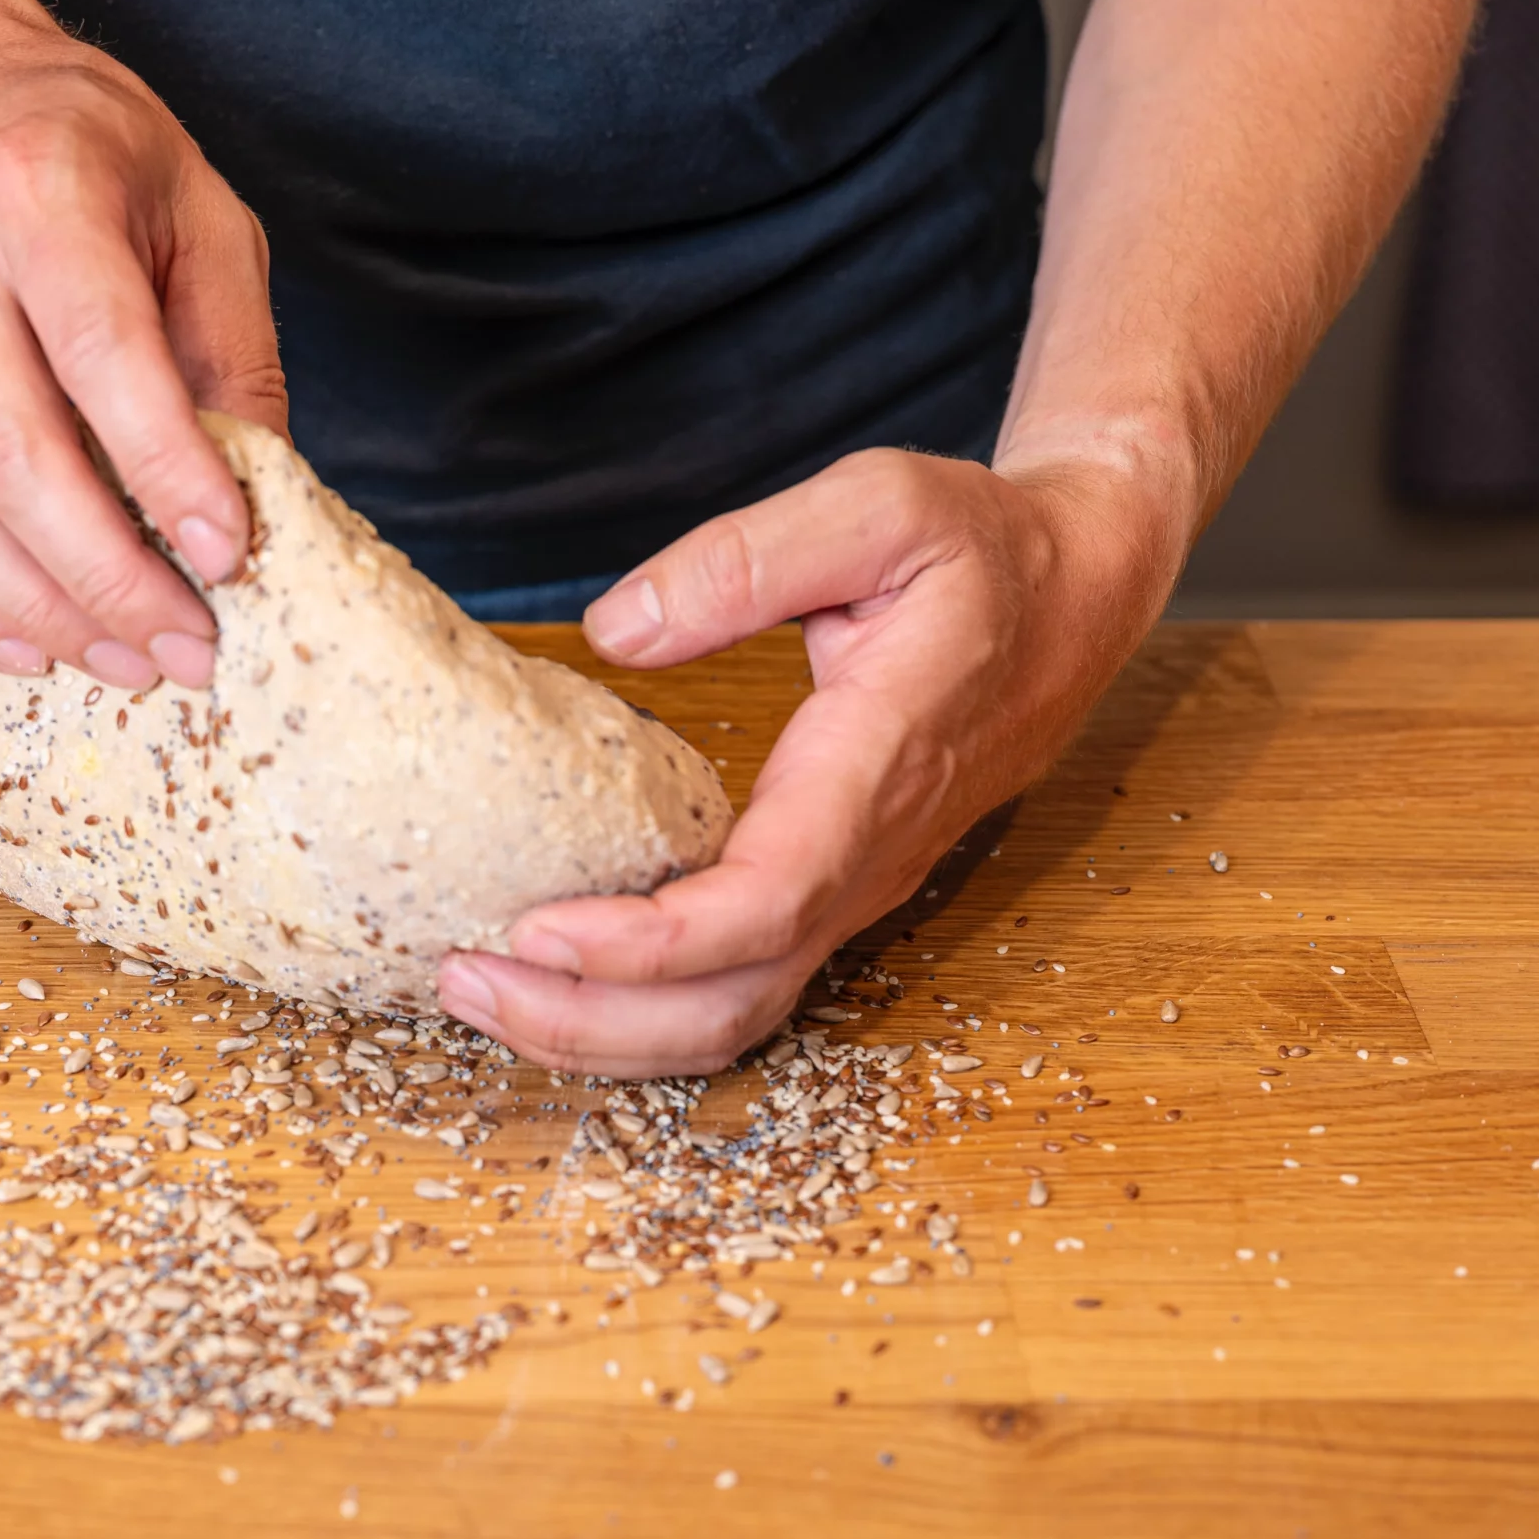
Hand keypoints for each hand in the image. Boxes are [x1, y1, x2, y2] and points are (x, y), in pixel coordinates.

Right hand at [0, 30, 286, 688]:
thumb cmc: (92, 158)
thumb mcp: (202, 216)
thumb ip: (234, 354)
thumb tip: (263, 507)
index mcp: (40, 201)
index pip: (103, 358)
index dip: (168, 471)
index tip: (230, 557)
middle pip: (13, 460)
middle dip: (110, 577)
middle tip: (189, 647)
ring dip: (38, 612)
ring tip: (128, 662)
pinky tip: (26, 648)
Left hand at [433, 444, 1184, 1076]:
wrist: (1077, 598)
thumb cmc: (981, 550)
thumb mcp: (878, 507)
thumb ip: (747, 559)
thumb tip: (618, 627)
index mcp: (876, 770)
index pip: (763, 901)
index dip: (646, 943)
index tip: (535, 929)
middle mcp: (865, 860)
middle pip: (731, 1001)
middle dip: (591, 1017)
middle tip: (461, 979)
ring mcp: (851, 890)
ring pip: (732, 1016)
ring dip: (605, 1031)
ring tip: (482, 991)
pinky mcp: (829, 893)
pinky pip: (736, 988)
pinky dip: (639, 1009)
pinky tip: (556, 976)